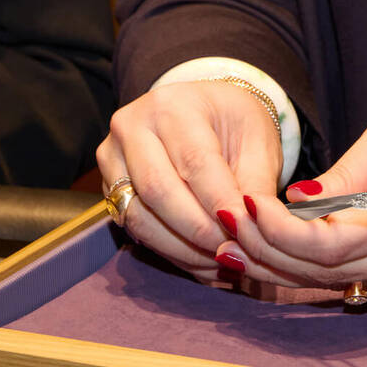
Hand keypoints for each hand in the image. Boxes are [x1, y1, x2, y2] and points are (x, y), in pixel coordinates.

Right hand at [96, 80, 283, 282]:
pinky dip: (172, 251)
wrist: (204, 113)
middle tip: (233, 252)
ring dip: (182, 249)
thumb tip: (252, 230)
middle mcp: (132, 126)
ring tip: (221, 261)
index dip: (219, 202)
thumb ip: (255, 185)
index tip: (245, 231)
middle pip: (157, 191)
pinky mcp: (109, 187)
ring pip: (139, 217)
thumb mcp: (257, 142)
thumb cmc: (233, 123)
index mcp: (172, 105)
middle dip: (198, 231)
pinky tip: (203, 261)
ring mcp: (112, 157)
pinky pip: (135, 229)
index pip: (194, 161)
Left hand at [215, 92, 366, 291]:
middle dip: (268, 253)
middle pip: (326, 273)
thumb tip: (295, 205)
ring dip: (286, 271)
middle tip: (223, 227)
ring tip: (239, 246)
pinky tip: (280, 260)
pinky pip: (361, 284)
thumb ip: (346, 173)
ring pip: (340, 287)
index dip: (275, 232)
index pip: (327, 244)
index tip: (239, 205)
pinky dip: (318, 275)